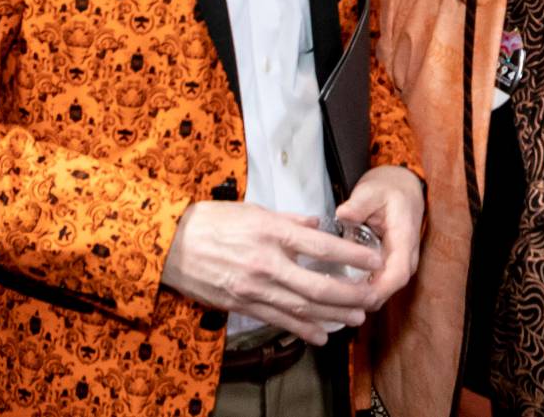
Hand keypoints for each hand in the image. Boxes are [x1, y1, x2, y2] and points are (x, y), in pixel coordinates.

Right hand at [160, 201, 384, 344]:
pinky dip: (301, 328)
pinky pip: (277, 320)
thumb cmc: (212, 220)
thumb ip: (290, 219)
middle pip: (316, 285)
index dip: (351, 256)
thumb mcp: (254, 210)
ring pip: (300, 307)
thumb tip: (318, 224)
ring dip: (331, 315)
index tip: (373, 261)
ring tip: (356, 318)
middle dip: (348, 294)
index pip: (321, 246)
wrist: (170, 244)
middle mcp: (266, 262)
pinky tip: (321, 335)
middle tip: (371, 297)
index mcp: (272, 232)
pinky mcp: (241, 305)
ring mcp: (253, 288)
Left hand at [334, 166, 424, 309]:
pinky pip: (376, 287)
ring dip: (357, 300)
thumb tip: (343, 214)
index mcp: (405, 240)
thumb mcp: (372, 190)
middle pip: (387, 291)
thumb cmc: (388, 189)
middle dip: (360, 301)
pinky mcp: (389, 267)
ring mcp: (399, 265)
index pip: (397, 276)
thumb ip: (359, 203)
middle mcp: (406, 258)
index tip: (350, 297)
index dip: (376, 291)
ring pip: (381, 293)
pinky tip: (334, 292)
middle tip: (327, 303)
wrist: (403, 187)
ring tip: (326, 300)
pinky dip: (358, 294)